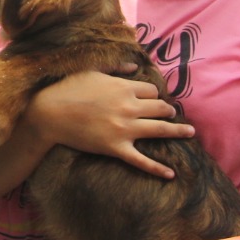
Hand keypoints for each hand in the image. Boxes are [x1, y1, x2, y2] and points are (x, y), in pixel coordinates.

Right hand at [26, 67, 192, 178]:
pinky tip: (170, 174)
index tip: (153, 99)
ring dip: (178, 131)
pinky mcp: (117, 148)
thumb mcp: (91, 71)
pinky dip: (157, 169)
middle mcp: (129, 107)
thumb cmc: (67, 89)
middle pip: (160, 108)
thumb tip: (134, 66)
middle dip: (167, 110)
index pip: (151, 91)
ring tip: (190, 133)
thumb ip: (116, 69)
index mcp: (124, 87)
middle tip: (170, 114)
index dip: (153, 95)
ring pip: (160, 130)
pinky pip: (142, 161)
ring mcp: (125, 129)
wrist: (49, 113)